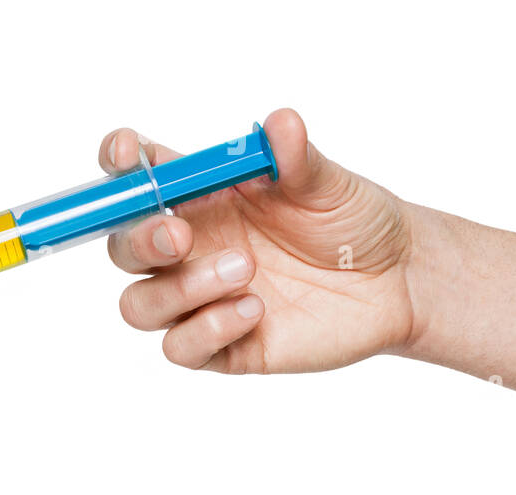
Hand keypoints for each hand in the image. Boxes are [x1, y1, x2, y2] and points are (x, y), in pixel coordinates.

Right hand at [103, 108, 415, 374]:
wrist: (396, 280)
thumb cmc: (353, 223)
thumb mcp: (329, 183)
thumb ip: (297, 158)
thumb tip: (280, 124)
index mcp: (201, 199)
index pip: (136, 181)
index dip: (120, 166)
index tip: (128, 152)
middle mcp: (190, 251)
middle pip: (123, 250)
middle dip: (140, 240)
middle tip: (179, 234)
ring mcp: (200, 302)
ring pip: (140, 306)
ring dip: (180, 289)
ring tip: (244, 270)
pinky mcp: (220, 347)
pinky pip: (181, 348)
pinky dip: (208, 328)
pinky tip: (254, 310)